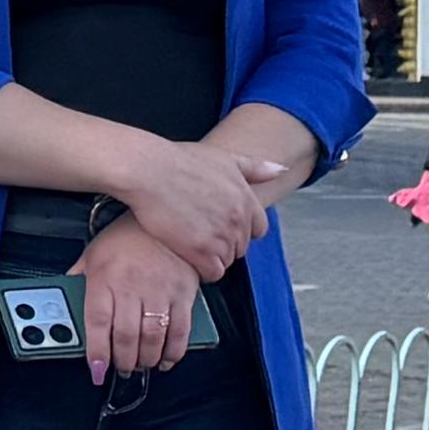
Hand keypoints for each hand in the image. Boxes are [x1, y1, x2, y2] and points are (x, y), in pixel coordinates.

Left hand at [81, 218, 206, 381]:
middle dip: (123, 361)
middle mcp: (131, 287)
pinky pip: (180, 331)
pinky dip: (173, 352)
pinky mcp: (183, 294)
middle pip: (126, 336)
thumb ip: (80, 278)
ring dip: (146, 359)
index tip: (97, 369)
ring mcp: (160, 291)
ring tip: (140, 365)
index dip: (97, 350)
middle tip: (121, 369)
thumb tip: (65, 295)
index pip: (98, 322)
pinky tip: (166, 359)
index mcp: (105, 279)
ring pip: (152, 338)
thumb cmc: (126, 236)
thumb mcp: (94, 253)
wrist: (165, 218)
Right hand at [112, 142, 287, 280]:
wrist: (147, 170)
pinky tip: (187, 257)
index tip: (220, 226)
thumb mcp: (222, 157)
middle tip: (200, 235)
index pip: (258, 229)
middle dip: (224, 244)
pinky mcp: (201, 251)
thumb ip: (254, 167)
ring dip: (211, 257)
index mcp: (245, 198)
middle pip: (241, 247)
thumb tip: (281, 170)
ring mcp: (221, 236)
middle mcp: (238, 218)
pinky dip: (202, 270)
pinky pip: (212, 273)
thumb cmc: (177, 160)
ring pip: (227, 261)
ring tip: (190, 245)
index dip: (239, 230)